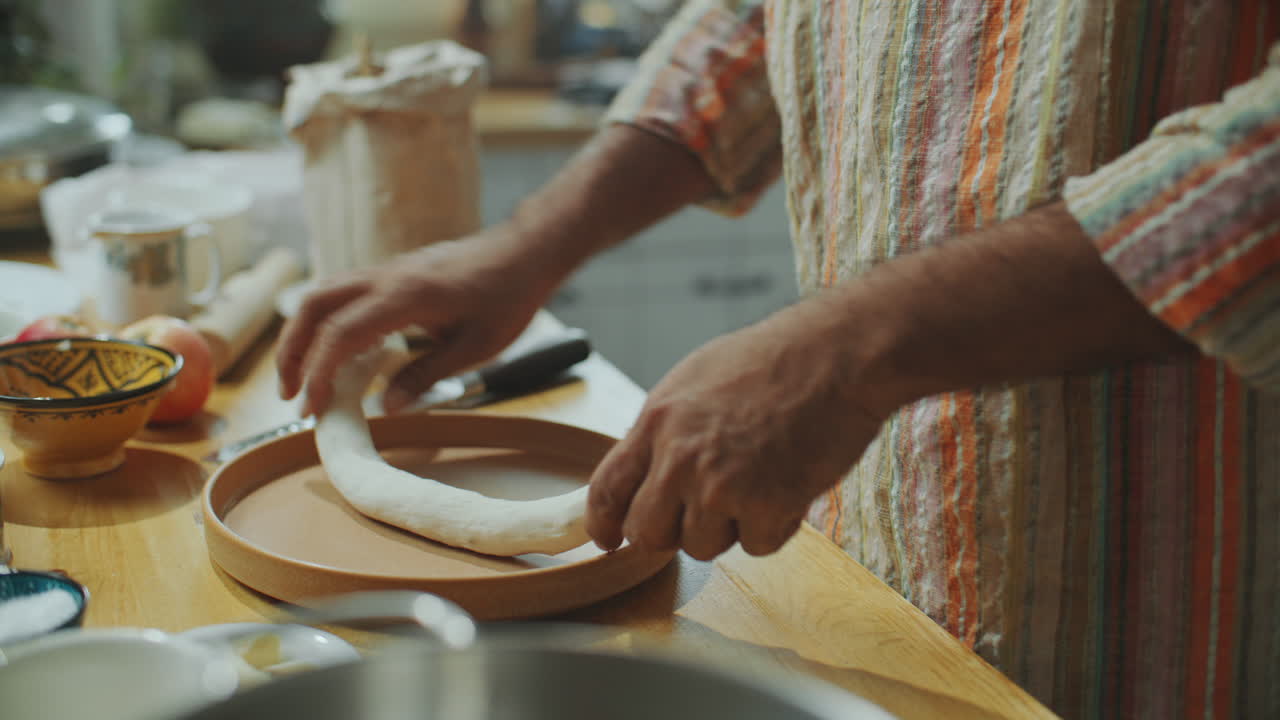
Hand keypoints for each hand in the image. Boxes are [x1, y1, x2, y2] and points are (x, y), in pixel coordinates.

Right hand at [278, 225, 563, 415]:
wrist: (526, 251)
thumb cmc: (508, 296)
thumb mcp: (475, 347)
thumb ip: (427, 375)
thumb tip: (384, 406)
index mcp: (405, 296)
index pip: (340, 334)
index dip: (318, 374)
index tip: (311, 408)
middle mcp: (386, 277)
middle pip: (313, 306)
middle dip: (292, 351)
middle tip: (290, 395)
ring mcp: (387, 270)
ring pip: (323, 295)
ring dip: (304, 335)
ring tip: (305, 377)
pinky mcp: (393, 273)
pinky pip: (345, 294)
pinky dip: (327, 323)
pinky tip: (338, 353)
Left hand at [585, 302, 889, 559]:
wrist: (836, 355)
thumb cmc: (774, 359)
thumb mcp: (695, 381)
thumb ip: (665, 429)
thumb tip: (649, 468)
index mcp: (657, 422)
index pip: (607, 490)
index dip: (602, 524)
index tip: (609, 539)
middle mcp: (679, 458)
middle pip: (646, 534)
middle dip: (671, 533)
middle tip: (702, 514)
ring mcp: (721, 486)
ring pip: (701, 547)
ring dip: (729, 528)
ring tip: (758, 481)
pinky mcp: (765, 506)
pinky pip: (755, 546)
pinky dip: (774, 526)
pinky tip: (788, 485)